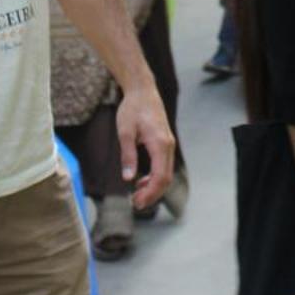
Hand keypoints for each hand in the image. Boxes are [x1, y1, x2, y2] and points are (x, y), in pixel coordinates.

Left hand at [117, 80, 174, 211]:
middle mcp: (168, 146)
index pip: (160, 176)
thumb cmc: (132, 109)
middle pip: (166, 178)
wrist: (142, 91)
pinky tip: (141, 181)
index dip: (150, 193)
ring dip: (154, 187)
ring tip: (137, 195)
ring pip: (166, 173)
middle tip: (136, 204)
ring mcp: (168, 144)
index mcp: (160, 144)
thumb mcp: (125, 132)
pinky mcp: (165, 143)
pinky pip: (164, 166)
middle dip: (152, 194)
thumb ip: (127, 155)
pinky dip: (155, 177)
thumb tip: (128, 178)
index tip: (137, 202)